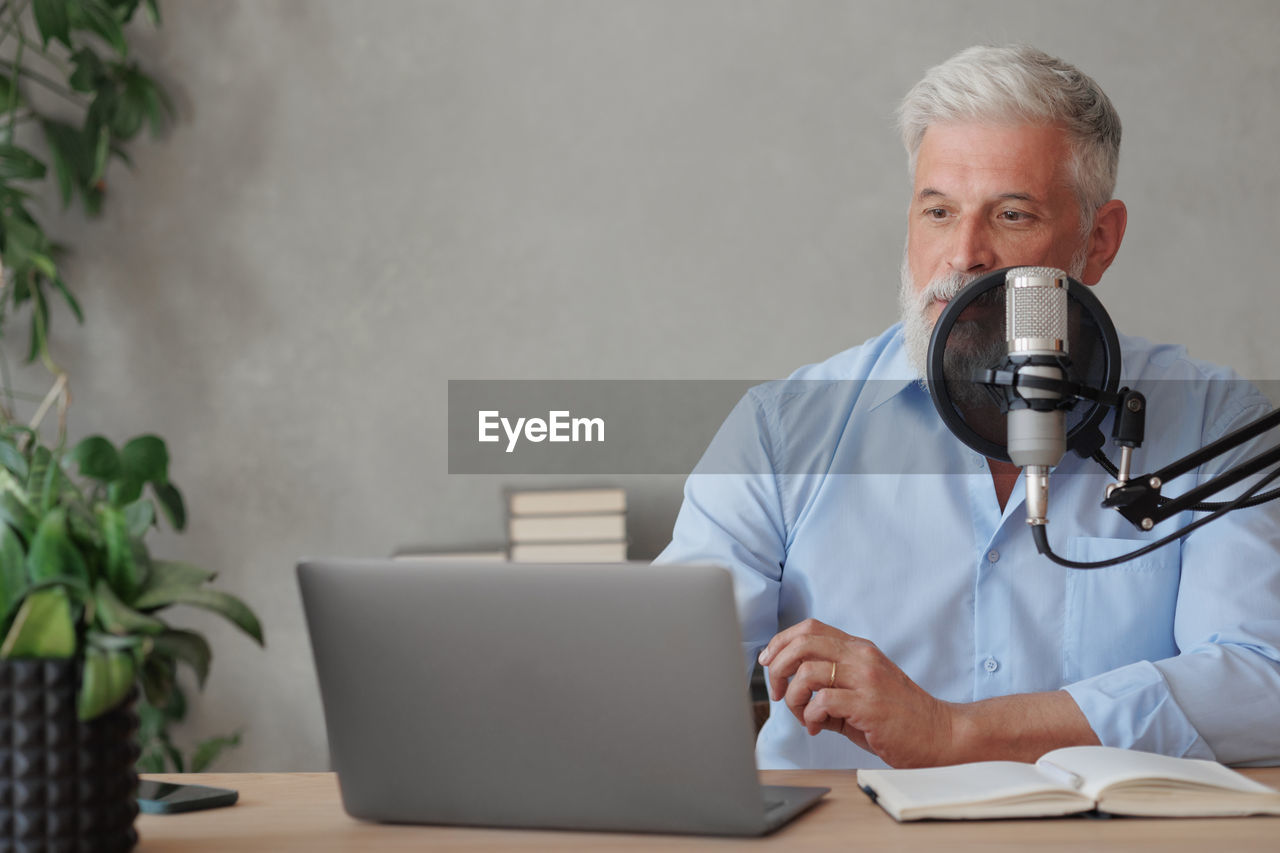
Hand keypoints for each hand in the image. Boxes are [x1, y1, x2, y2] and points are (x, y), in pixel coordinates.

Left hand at [757, 619, 957, 767]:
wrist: (940, 734)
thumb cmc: (898, 716)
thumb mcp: (862, 688)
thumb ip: (829, 682)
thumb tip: (791, 689)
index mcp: (859, 649)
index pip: (809, 628)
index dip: (781, 641)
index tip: (768, 661)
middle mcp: (862, 657)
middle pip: (803, 642)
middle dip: (778, 666)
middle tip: (779, 691)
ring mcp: (866, 679)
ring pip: (807, 672)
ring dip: (794, 696)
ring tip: (802, 715)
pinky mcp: (869, 705)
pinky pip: (822, 701)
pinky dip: (810, 716)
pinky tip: (817, 727)